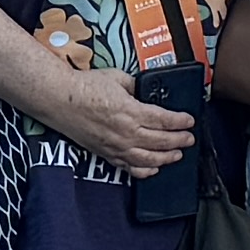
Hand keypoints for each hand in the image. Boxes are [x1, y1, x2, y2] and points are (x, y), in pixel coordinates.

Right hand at [41, 67, 196, 178]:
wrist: (60, 100)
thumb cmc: (85, 87)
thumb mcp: (117, 78)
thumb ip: (136, 86)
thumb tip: (145, 91)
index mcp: (131, 112)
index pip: (164, 120)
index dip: (180, 121)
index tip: (190, 121)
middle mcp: (126, 133)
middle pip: (160, 141)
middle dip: (179, 140)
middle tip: (189, 139)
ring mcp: (116, 146)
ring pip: (148, 159)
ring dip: (166, 158)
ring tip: (177, 155)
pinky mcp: (106, 153)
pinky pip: (129, 167)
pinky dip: (144, 171)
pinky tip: (153, 169)